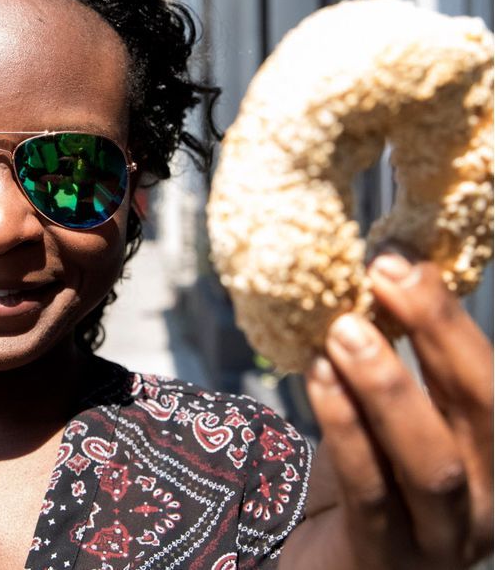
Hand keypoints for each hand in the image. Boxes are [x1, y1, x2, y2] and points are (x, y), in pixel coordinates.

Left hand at [280, 254, 492, 568]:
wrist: (320, 568)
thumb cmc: (354, 489)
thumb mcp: (376, 422)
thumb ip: (383, 365)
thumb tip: (372, 277)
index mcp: (483, 456)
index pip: (485, 382)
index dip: (448, 317)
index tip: (402, 258)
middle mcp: (480, 501)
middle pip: (479, 412)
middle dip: (437, 334)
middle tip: (383, 276)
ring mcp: (439, 542)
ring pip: (431, 461)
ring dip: (389, 385)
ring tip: (343, 330)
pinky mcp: (386, 562)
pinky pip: (371, 492)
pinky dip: (346, 430)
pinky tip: (318, 379)